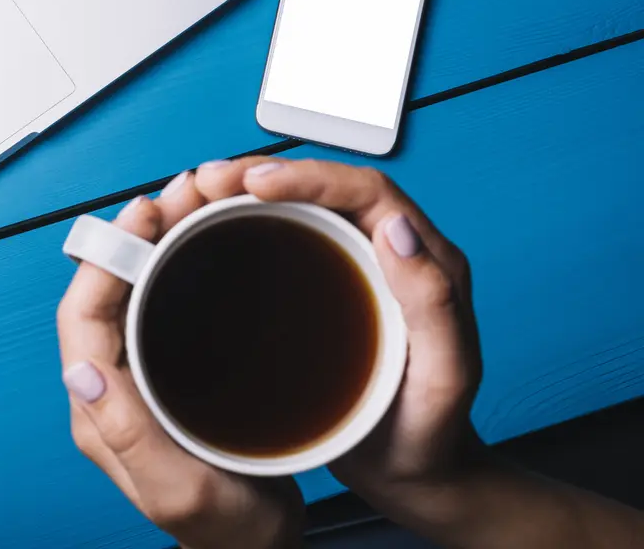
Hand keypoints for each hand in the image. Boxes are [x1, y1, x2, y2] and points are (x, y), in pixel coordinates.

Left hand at [57, 158, 304, 548]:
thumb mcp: (176, 490)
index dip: (105, 258)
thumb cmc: (223, 531)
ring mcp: (141, 376)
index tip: (141, 217)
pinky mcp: (172, 371)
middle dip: (134, 233)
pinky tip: (210, 244)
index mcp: (100, 410)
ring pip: (136, 290)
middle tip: (177, 195)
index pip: (81, 318)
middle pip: (106, 292)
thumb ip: (124, 431)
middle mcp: (112, 386)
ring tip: (194, 203)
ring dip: (159, 241)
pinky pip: (165, 303)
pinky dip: (183, 263)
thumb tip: (78, 369)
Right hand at [240, 159, 484, 503]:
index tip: (255, 183)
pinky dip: (248, 227)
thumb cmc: (433, 433)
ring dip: (251, 193)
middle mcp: (391, 253)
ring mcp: (357, 269)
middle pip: (328, 188)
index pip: (366, 190)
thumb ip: (435, 301)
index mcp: (425, 260)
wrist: (418, 475)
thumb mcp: (446, 374)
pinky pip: (289, 241)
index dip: (309, 175)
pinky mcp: (328, 290)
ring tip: (202, 194)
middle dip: (267, 173)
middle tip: (212, 180)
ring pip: (304, 209)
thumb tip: (398, 228)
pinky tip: (212, 232)